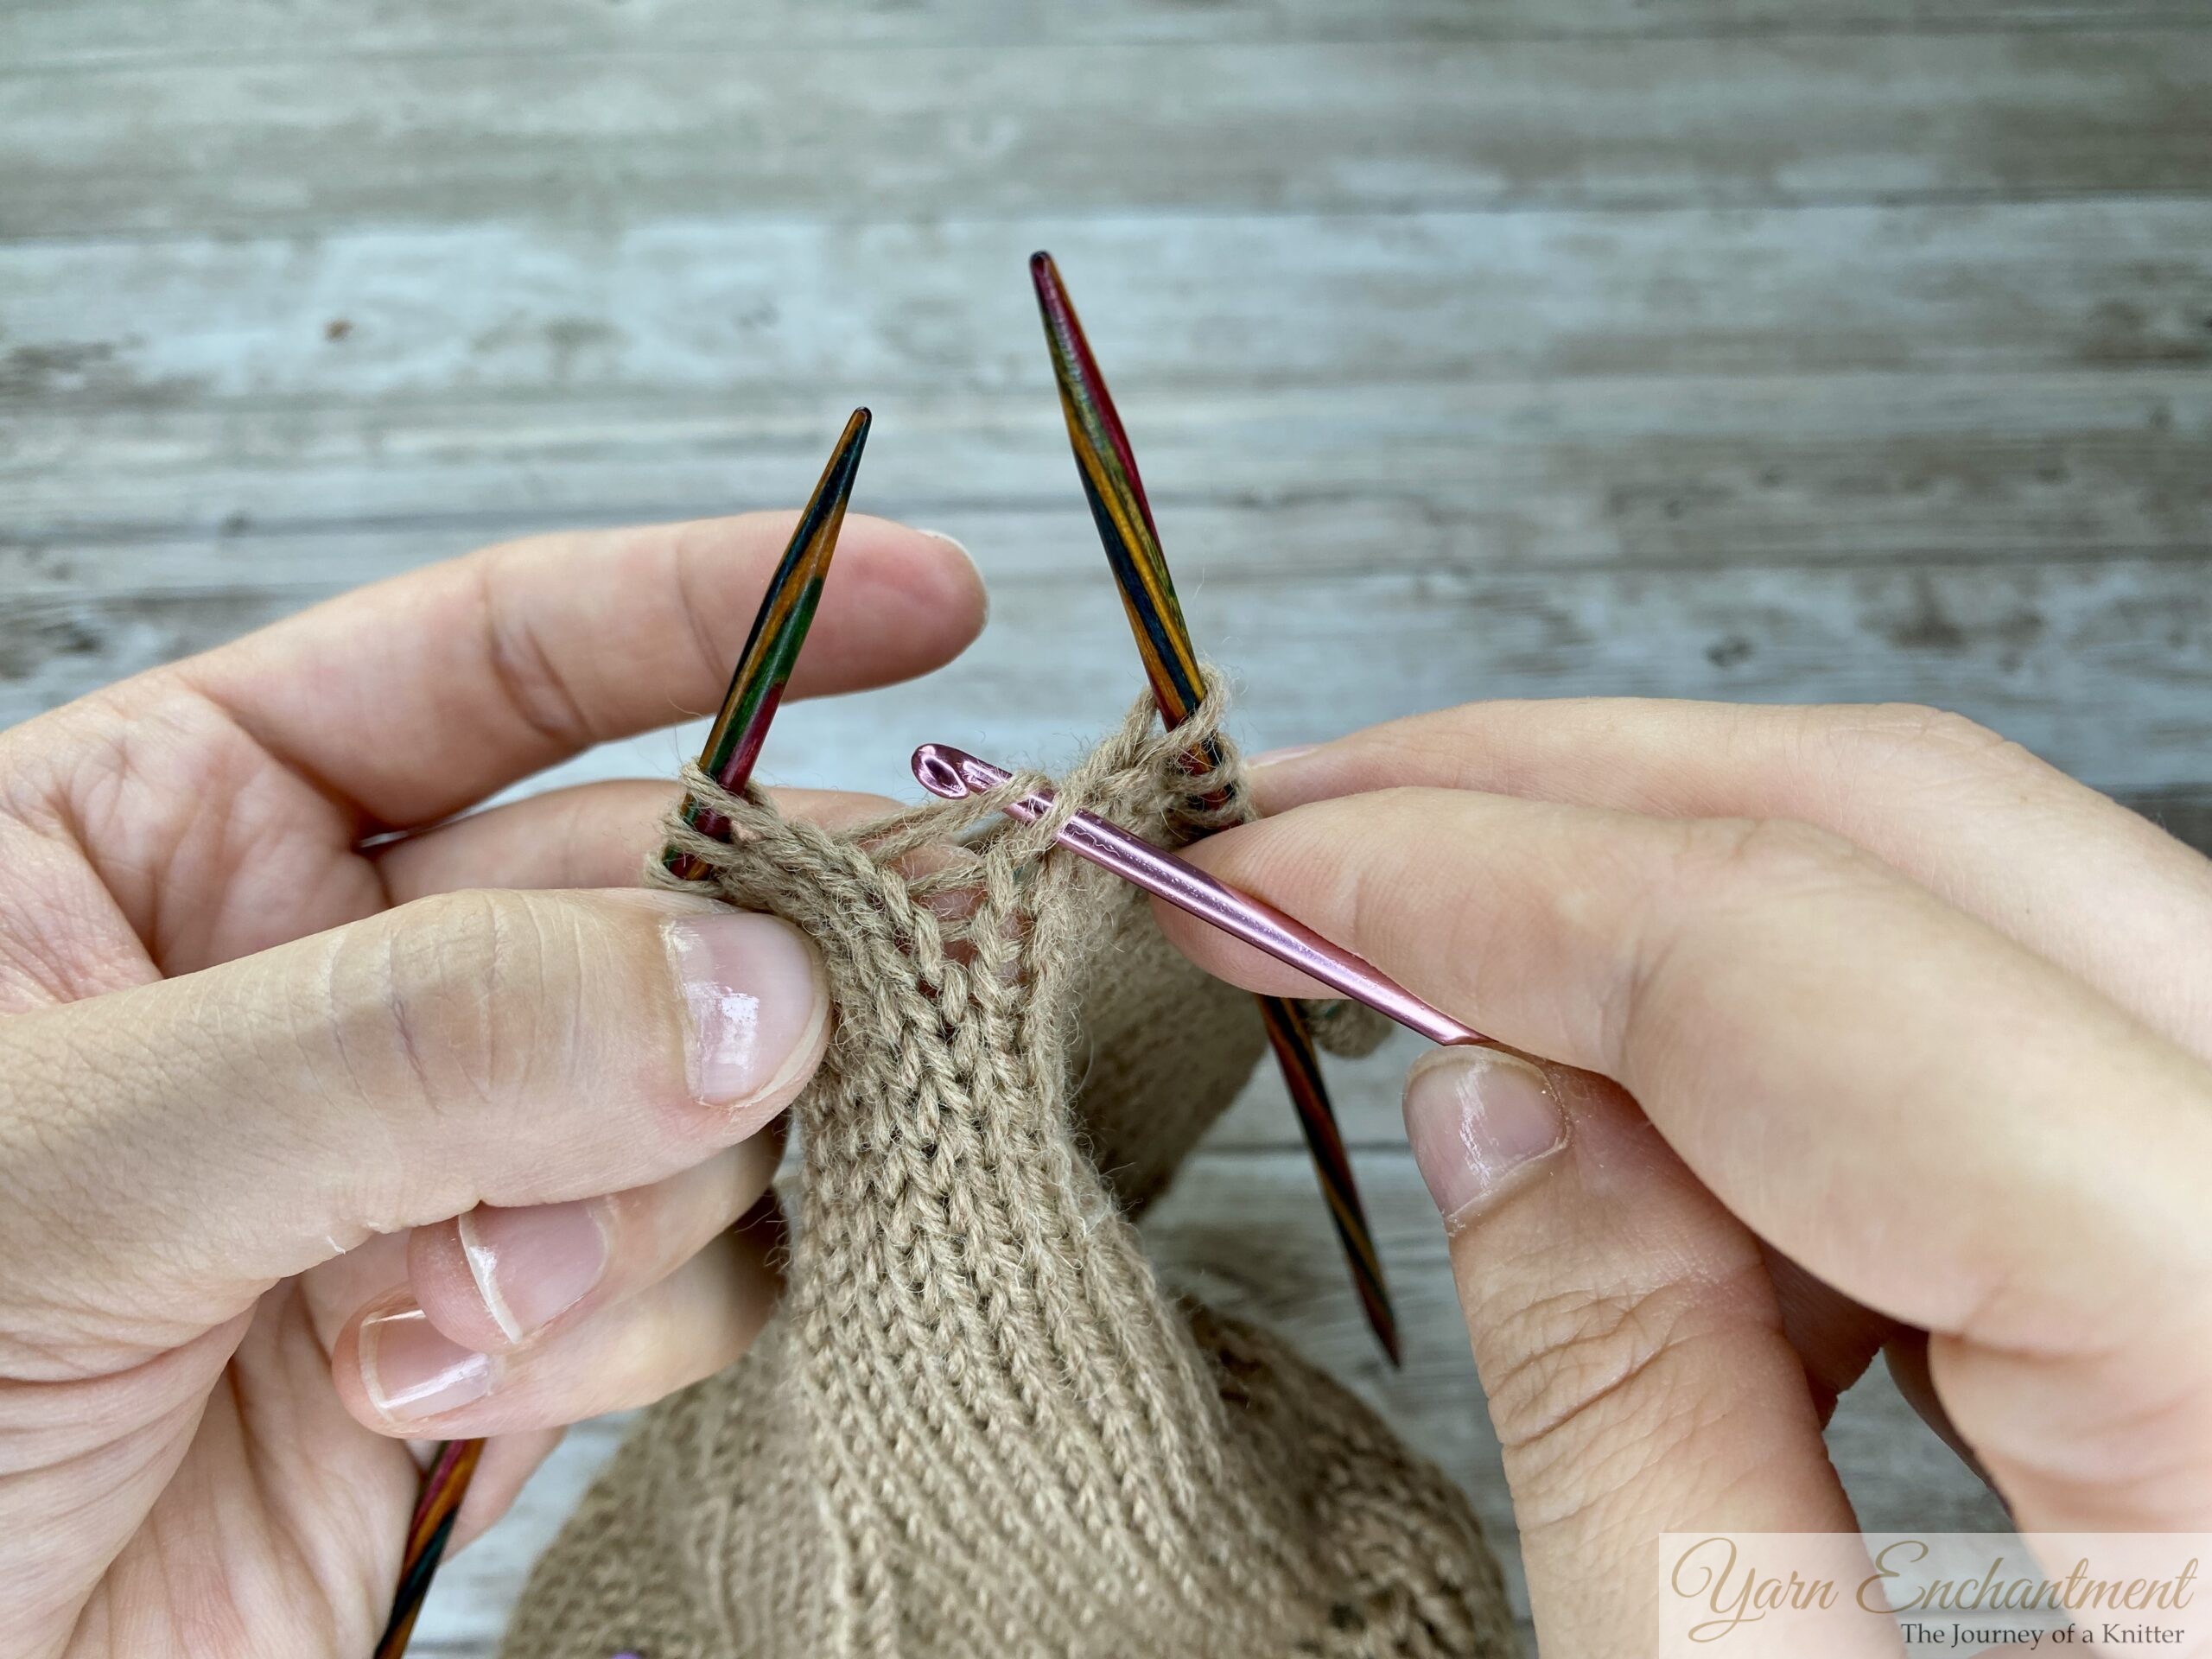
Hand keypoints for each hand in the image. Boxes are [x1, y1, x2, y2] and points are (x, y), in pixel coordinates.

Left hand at [0, 515, 985, 1657]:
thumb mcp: (72, 1164)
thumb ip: (416, 1043)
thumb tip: (745, 988)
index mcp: (175, 832)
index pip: (492, 656)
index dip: (722, 609)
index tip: (929, 596)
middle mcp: (332, 980)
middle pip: (650, 886)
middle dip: (751, 953)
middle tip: (893, 984)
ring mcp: (435, 1164)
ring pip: (702, 1092)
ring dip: (641, 1197)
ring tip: (464, 1316)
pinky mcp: (508, 1342)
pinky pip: (694, 1275)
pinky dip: (639, 1329)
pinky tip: (469, 1400)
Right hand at [1163, 701, 2211, 1654]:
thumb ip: (1628, 1399)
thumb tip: (1484, 1094)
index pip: (1795, 959)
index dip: (1475, 875)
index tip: (1267, 873)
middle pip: (1926, 827)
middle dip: (1572, 794)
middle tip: (1328, 828)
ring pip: (1984, 895)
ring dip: (1677, 908)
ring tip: (1443, 990)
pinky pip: (2033, 1040)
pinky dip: (1806, 1050)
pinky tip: (1655, 1152)